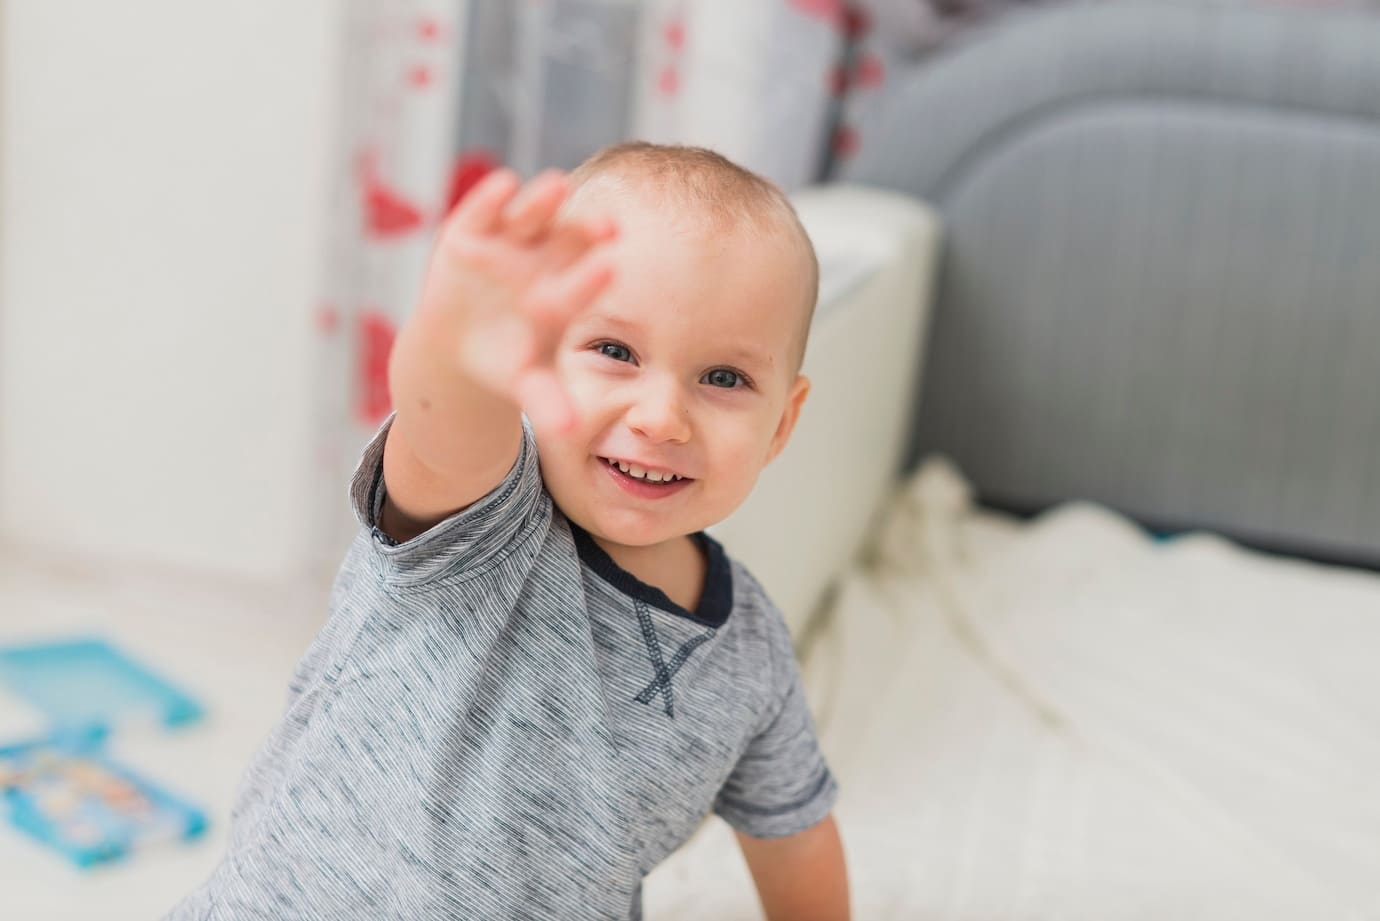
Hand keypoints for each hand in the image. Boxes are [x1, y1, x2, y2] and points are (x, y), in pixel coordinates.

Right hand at [424, 168, 617, 432]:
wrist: (460, 346)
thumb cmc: (508, 363)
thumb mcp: (528, 384)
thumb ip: (549, 403)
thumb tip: (572, 432)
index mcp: (564, 294)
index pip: (584, 282)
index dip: (593, 275)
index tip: (611, 267)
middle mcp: (543, 260)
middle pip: (568, 238)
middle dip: (583, 229)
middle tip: (605, 222)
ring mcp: (508, 244)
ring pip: (532, 216)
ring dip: (542, 201)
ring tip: (556, 186)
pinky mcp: (471, 233)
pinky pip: (484, 211)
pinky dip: (491, 198)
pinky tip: (502, 184)